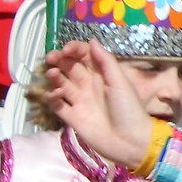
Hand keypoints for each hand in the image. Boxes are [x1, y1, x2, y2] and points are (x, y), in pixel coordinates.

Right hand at [40, 42, 158, 169]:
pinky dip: (53, 98)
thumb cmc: (128, 109)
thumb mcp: (120, 82)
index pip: (84, 56)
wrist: (130, 141)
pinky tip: (56, 94)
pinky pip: (57, 105)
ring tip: (52, 73)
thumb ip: (105, 61)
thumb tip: (91, 40)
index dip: (74, 50)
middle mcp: (89, 85)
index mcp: (102, 75)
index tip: (67, 50)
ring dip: (55, 76)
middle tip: (52, 57)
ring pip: (61, 84)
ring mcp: (79, 101)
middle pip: (70, 67)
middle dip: (60, 60)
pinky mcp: (72, 117)